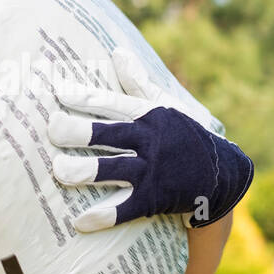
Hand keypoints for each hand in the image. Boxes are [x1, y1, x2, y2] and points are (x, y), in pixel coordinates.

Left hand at [47, 47, 253, 232]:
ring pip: (115, 169)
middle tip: (52, 127)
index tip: (58, 91)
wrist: (222, 175)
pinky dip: (103, 216)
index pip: (113, 104)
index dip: (85, 97)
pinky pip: (126, 208)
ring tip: (58, 169)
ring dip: (86, 170)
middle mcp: (150, 141)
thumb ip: (138, 82)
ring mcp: (153, 171)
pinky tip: (78, 222)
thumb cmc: (185, 135)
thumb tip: (117, 51)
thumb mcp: (166, 104)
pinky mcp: (155, 199)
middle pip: (110, 134)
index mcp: (149, 115)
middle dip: (80, 130)